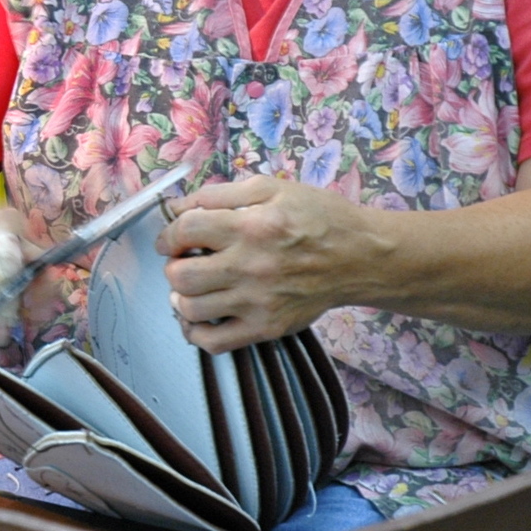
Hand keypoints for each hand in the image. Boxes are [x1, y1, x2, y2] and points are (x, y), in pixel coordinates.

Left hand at [156, 177, 386, 350]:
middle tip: (184, 261)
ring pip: (190, 309)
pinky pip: (213, 342)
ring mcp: (258, 302)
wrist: (362, 258)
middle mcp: (252, 266)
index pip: (185, 230)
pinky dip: (195, 332)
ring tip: (193, 287)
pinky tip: (199, 317)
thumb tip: (178, 208)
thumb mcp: (273, 188)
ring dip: (181, 296)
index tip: (172, 238)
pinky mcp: (267, 328)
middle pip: (180, 275)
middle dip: (173, 265)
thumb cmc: (319, 218)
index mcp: (252, 226)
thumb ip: (221, 193)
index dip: (169, 233)